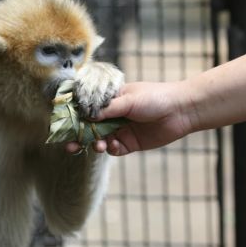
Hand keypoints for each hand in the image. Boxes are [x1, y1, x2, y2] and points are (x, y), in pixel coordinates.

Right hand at [66, 81, 196, 155]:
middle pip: (89, 127)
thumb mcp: (129, 100)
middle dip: (79, 136)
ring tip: (97, 145)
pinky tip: (113, 146)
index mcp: (111, 100)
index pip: (87, 108)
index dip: (75, 116)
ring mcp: (121, 129)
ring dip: (94, 143)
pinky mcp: (130, 143)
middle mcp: (113, 115)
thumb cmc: (155, 97)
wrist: (181, 111)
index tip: (63, 124)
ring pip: (100, 139)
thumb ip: (107, 110)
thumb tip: (86, 116)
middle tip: (69, 145)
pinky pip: (115, 149)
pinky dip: (111, 149)